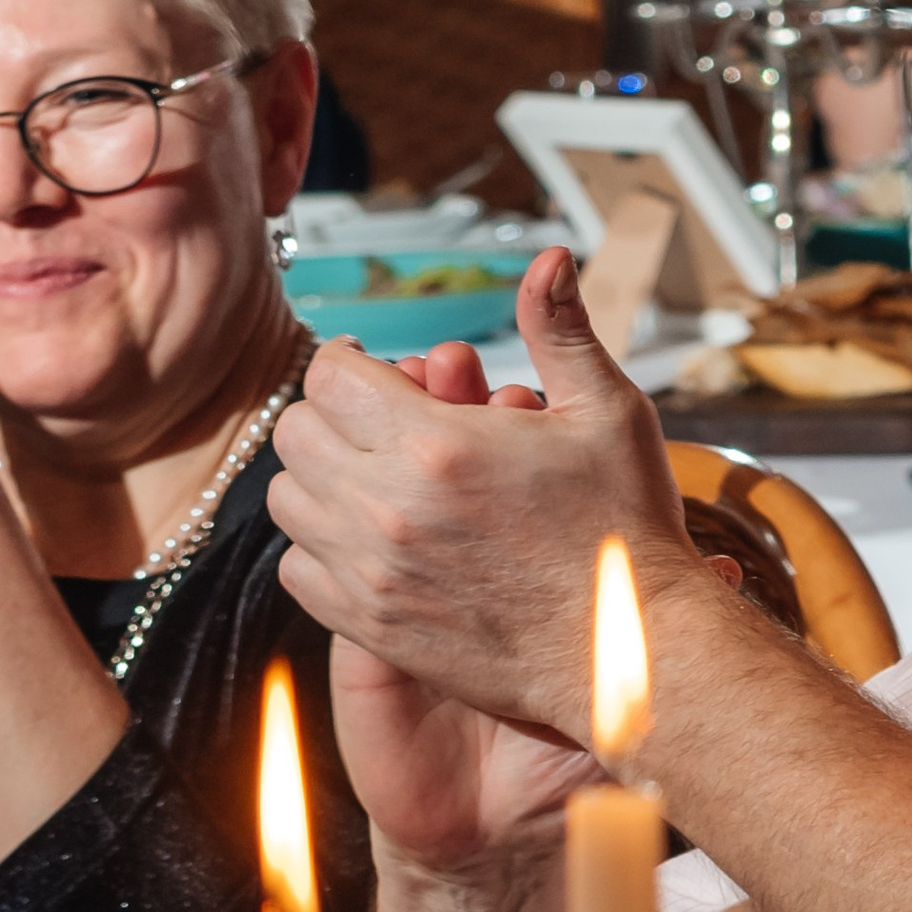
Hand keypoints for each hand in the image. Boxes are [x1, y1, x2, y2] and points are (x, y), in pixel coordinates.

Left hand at [272, 252, 698, 816]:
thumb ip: (560, 329)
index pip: (327, 376)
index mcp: (439, 444)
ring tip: (369, 477)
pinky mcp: (372, 626)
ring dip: (318, 480)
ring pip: (286, 502)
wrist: (625, 651)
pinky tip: (369, 540)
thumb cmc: (624, 533)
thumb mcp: (606, 412)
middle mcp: (390, 507)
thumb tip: (548, 259)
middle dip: (329, 415)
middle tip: (374, 421)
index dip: (349, 361)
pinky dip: (319, 550)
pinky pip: (297, 572)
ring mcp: (375, 573)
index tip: (375, 369)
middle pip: (294, 433)